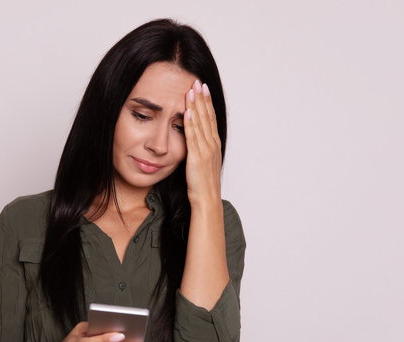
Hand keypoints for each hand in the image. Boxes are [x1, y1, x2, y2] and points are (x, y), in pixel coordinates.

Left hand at [184, 79, 222, 205]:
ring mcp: (206, 150)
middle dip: (202, 98)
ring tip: (192, 89)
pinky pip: (193, 136)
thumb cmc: (203, 185)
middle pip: (207, 116)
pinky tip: (189, 110)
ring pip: (201, 122)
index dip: (207, 102)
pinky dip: (191, 122)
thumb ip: (199, 149)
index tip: (203, 88)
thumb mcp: (202, 163)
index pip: (210, 118)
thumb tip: (193, 141)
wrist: (207, 199)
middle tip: (198, 81)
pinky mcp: (197, 157)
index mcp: (214, 144)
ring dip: (197, 105)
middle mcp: (212, 144)